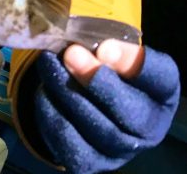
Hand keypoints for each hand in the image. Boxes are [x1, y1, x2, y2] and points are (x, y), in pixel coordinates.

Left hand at [33, 40, 179, 173]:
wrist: (89, 101)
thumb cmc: (106, 67)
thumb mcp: (111, 52)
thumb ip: (105, 49)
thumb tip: (93, 50)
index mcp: (162, 92)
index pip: (160, 77)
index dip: (132, 62)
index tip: (104, 46)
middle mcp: (149, 127)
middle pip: (130, 113)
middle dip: (96, 81)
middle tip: (71, 54)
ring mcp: (120, 150)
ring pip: (97, 128)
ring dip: (68, 91)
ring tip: (49, 63)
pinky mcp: (90, 160)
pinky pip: (68, 140)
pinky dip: (52, 111)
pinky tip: (45, 88)